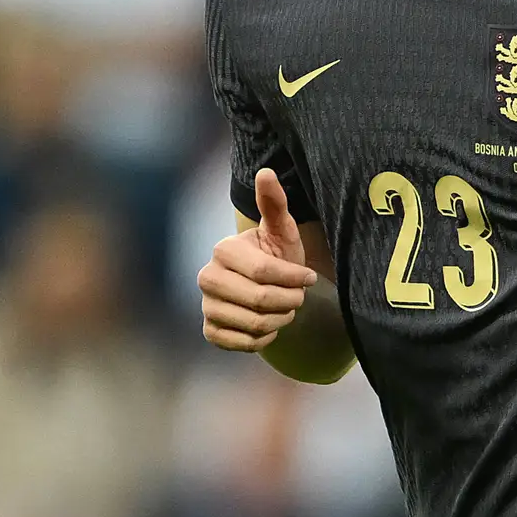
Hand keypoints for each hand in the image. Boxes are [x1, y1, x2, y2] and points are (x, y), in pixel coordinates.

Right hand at [200, 169, 316, 353]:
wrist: (266, 287)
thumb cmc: (277, 254)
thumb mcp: (282, 230)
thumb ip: (275, 204)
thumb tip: (266, 172)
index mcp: (223, 249)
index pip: (265, 272)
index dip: (294, 278)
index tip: (310, 278)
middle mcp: (207, 277)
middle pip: (259, 300)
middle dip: (289, 301)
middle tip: (299, 297)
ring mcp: (206, 306)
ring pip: (254, 324)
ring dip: (281, 319)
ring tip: (286, 308)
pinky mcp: (210, 331)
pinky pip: (244, 343)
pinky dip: (265, 338)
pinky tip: (270, 324)